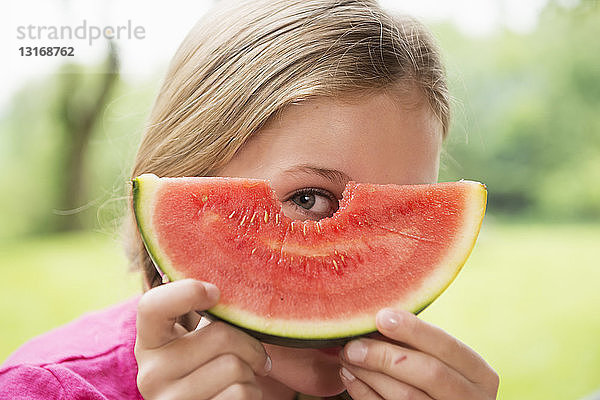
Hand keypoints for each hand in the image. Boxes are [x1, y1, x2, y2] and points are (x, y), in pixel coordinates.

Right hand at [134, 279, 271, 399]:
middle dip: (249, 343)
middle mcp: (150, 374)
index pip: (152, 306)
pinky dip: (252, 392)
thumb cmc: (209, 366)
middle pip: (221, 336)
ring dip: (251, 371)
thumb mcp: (199, 338)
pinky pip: (241, 394)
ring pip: (235, 367)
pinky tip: (236, 395)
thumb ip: (207, 312)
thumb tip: (234, 270)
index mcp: (149, 342)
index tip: (215, 292)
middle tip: (250, 352)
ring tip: (238, 378)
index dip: (187, 291)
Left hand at [339, 309, 498, 398]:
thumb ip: (417, 341)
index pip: (448, 347)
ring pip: (405, 397)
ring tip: (347, 356)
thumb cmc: (434, 376)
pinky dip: (364, 393)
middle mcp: (471, 399)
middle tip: (353, 345)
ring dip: (369, 374)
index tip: (381, 316)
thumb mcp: (439, 359)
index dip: (415, 330)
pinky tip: (350, 376)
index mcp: (480, 374)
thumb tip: (376, 315)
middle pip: (429, 373)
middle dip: (385, 355)